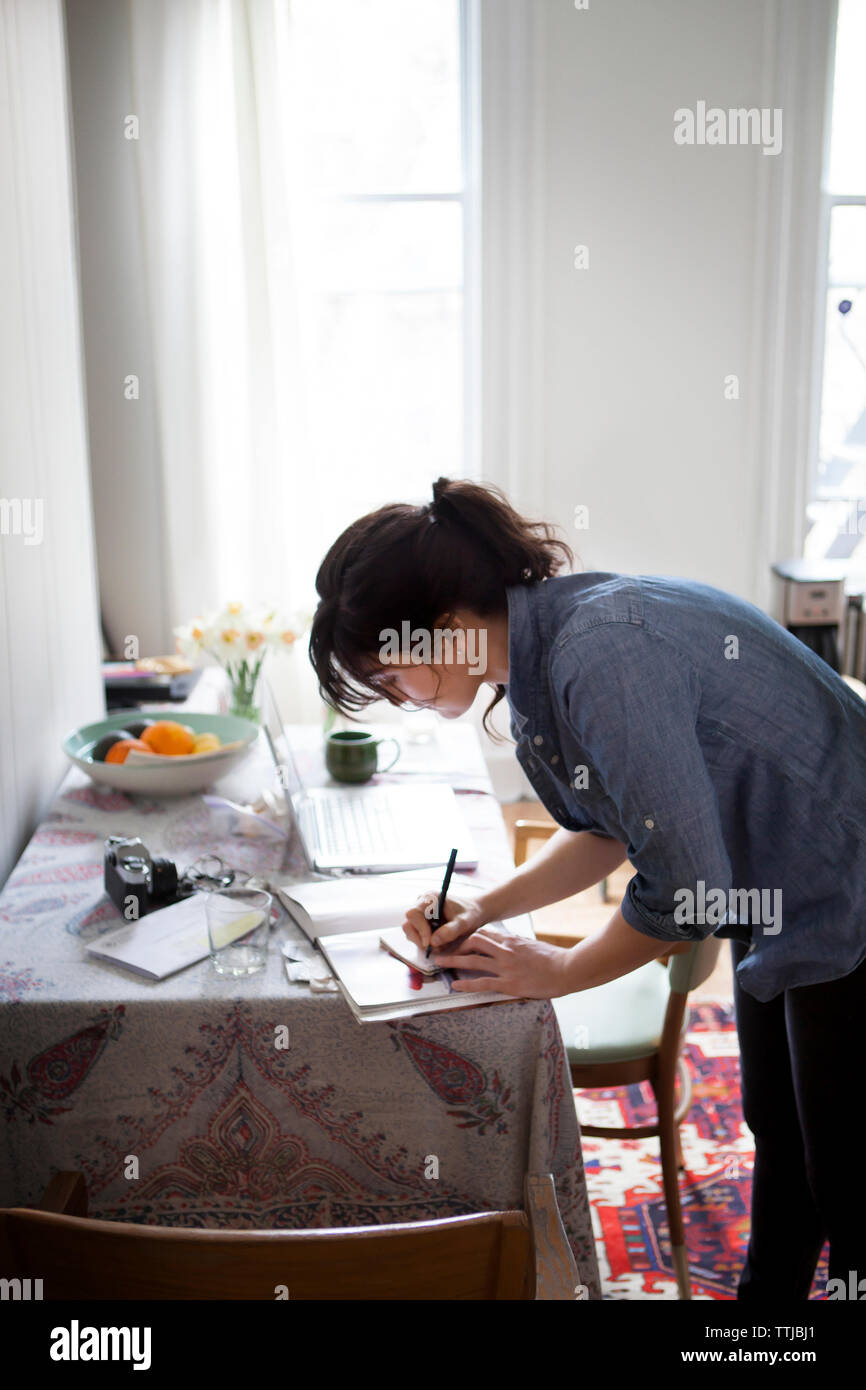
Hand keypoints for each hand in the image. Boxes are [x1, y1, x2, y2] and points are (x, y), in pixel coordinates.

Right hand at [401, 891, 487, 952]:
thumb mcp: (464, 923)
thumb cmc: (470, 914)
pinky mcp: (420, 924)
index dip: (419, 930)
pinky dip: (427, 944)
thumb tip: (433, 941)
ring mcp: (419, 915)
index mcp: (429, 898)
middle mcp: (421, 905)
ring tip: (442, 945)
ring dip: (424, 944)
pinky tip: (440, 943)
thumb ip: (450, 931)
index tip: (430, 943)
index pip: (413, 914)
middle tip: (436, 949)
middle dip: (420, 940)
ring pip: (411, 933)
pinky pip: (416, 937)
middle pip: (408, 925)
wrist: (473, 913)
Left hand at [433, 929, 574, 998]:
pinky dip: (466, 984)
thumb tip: (505, 944)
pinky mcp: (510, 983)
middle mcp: (505, 950)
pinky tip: (455, 986)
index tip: (455, 942)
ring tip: (439, 964)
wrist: (567, 969)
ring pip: (473, 960)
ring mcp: (506, 966)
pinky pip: (483, 983)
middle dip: (455, 945)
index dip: (466, 937)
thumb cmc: (553, 958)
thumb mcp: (531, 945)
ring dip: (453, 961)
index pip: (483, 933)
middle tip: (443, 950)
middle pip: (473, 941)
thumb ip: (516, 944)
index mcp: (511, 939)